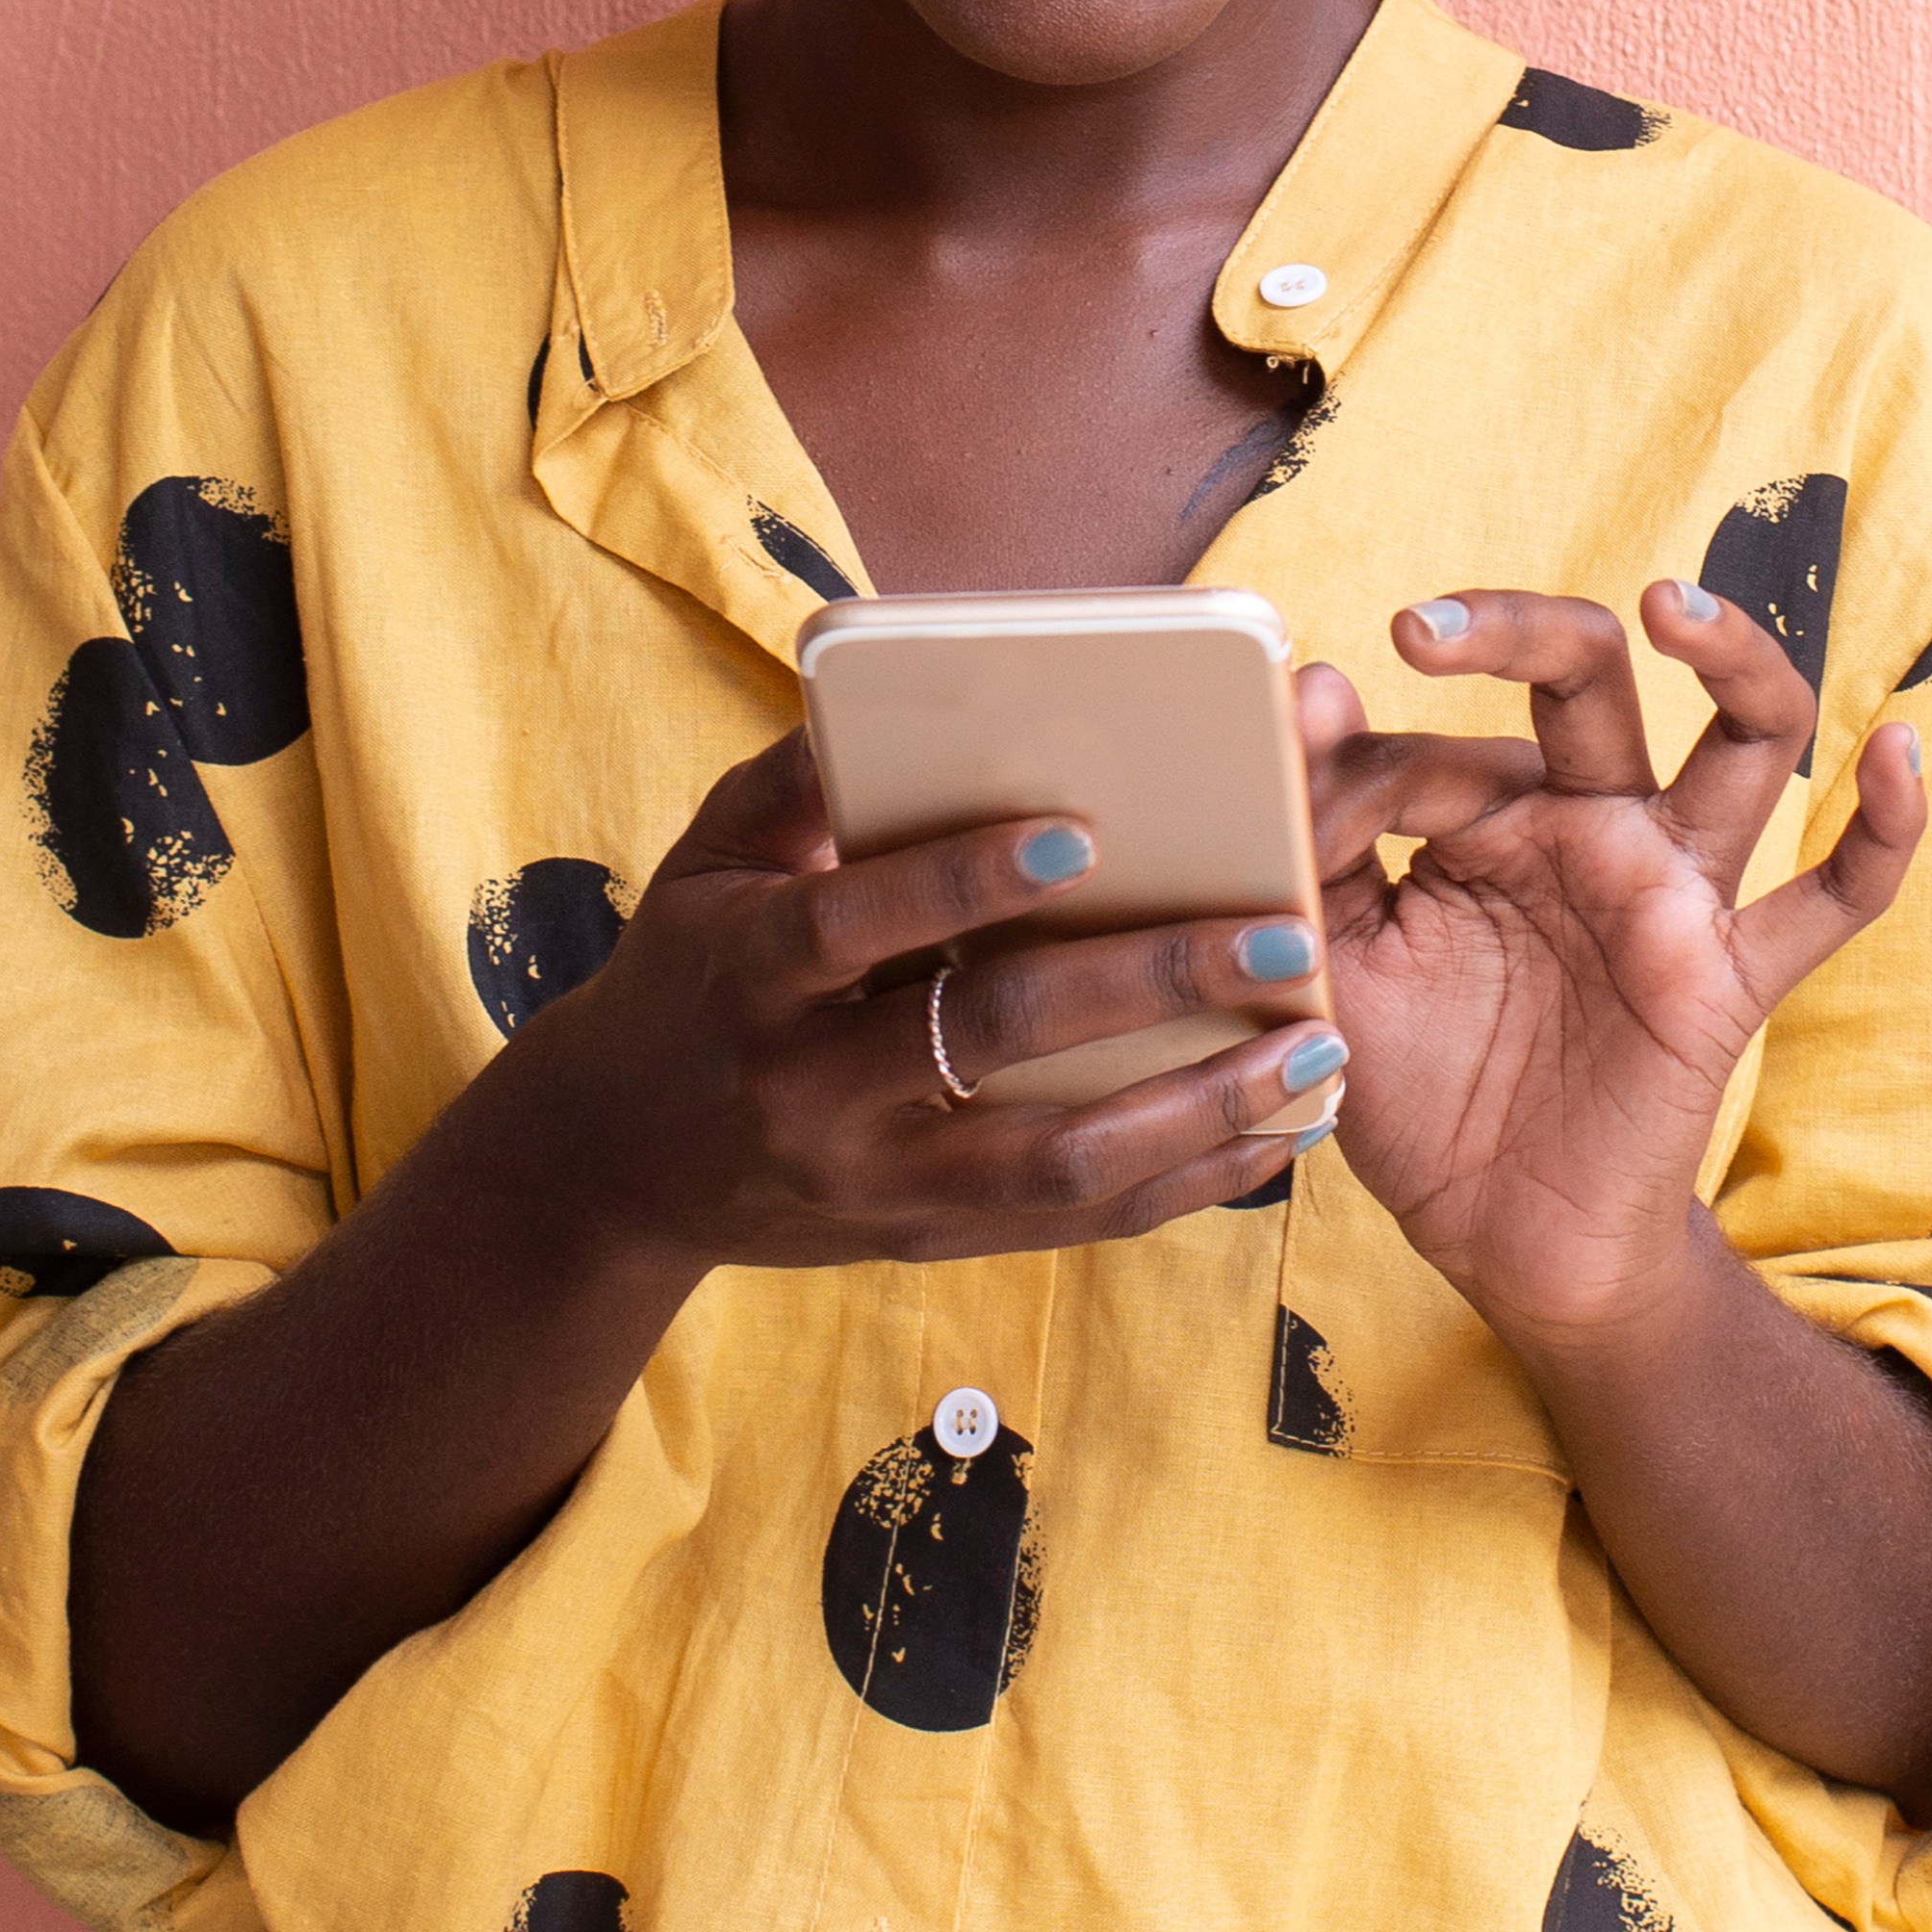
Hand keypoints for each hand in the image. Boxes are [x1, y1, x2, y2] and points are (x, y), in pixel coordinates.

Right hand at [464, 729, 1347, 1278]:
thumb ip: (796, 782)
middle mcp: (809, 1090)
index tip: (1084, 833)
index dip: (964, 881)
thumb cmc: (687, 975)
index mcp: (748, 974)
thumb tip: (896, 691)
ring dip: (1201, 1108)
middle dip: (1149, 986)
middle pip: (991, 1041)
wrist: (615, 1165)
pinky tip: (1276, 1132)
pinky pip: (1073, 1221)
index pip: (859, 923)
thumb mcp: (705, 862)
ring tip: (1315, 1050)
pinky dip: (1184, 1181)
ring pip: (1057, 1162)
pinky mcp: (926, 1240)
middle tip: (1285, 937)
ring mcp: (874, 1181)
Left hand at [1288, 581, 1931, 1351]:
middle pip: (1586, 681)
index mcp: (1490, 818)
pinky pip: (1835, 898)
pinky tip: (1900, 753)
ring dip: (1731, 655)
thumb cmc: (1421, 1096)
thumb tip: (1313, 687)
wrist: (1501, 1241)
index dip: (1347, 782)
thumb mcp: (1337, 968)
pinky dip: (1884, 828)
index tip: (1289, 831)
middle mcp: (1592, 828)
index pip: (1428, 749)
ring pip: (1745, 739)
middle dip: (1514, 628)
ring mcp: (1673, 893)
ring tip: (1671, 606)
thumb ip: (1317, 842)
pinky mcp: (1729, 975)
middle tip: (1420, 627)